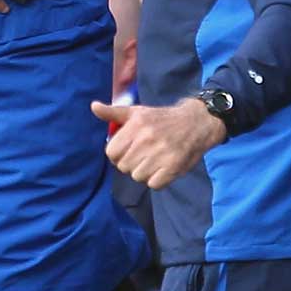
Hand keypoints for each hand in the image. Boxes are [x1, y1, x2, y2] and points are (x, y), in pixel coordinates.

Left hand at [91, 98, 226, 187]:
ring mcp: (161, 153)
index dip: (117, 155)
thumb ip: (113, 113)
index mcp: (136, 125)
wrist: (197, 122)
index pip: (111, 153)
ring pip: (137, 176)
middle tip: (144, 155)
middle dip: (131, 163)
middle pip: (123, 167)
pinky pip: (154, 184)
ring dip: (144, 172)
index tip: (128, 151)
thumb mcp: (137, 112)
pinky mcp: (174, 166)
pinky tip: (163, 168)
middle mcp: (147, 139)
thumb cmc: (162, 119)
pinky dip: (157, 180)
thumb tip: (93, 106)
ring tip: (155, 160)